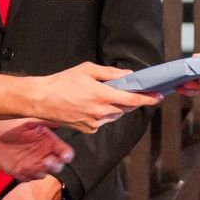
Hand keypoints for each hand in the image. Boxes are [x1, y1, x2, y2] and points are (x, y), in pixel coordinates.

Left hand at [0, 118, 73, 179]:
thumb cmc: (9, 124)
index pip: (64, 151)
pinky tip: (25, 168)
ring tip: (37, 164)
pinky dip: (30, 175)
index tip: (65, 155)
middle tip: (49, 161)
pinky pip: (29, 178)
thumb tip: (61, 118)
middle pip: (57, 165)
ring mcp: (32, 164)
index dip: (66, 154)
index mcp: (48, 141)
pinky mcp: (21, 172)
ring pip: (44, 173)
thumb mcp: (29, 119)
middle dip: (56, 165)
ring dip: (43, 171)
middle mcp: (43, 154)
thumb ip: (46, 121)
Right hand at [30, 63, 157, 131]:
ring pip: (115, 115)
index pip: (132, 99)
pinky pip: (104, 121)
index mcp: (102, 95)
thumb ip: (110, 73)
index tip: (157, 97)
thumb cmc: (62, 82)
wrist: (41, 100)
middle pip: (126, 108)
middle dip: (131, 100)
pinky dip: (104, 113)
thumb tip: (128, 75)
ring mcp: (95, 123)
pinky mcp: (89, 129)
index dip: (147, 98)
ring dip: (116, 107)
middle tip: (131, 91)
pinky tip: (92, 105)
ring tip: (104, 96)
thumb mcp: (87, 70)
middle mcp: (101, 112)